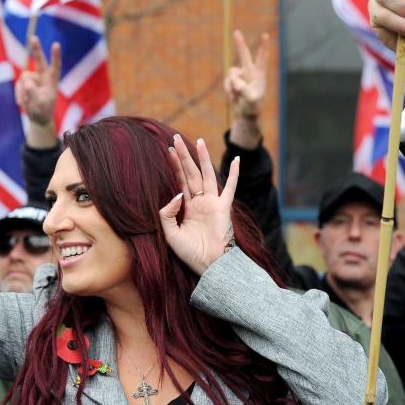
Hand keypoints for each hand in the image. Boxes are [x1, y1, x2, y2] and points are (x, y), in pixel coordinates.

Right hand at [15, 36, 59, 129]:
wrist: (37, 117)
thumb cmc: (43, 110)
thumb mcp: (39, 103)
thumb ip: (33, 92)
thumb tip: (26, 81)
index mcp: (52, 80)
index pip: (55, 66)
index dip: (55, 56)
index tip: (56, 44)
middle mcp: (43, 76)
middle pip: (40, 60)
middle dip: (36, 49)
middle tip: (33, 37)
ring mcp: (33, 78)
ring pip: (24, 77)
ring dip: (23, 91)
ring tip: (27, 103)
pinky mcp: (25, 82)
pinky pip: (18, 84)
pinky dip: (19, 94)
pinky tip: (23, 103)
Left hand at [159, 135, 238, 274]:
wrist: (209, 265)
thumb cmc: (190, 253)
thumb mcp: (170, 233)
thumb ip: (168, 213)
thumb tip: (176, 194)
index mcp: (187, 208)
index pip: (180, 181)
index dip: (174, 166)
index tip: (168, 150)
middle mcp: (200, 202)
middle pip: (191, 173)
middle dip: (183, 156)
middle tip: (175, 139)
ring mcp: (213, 203)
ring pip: (206, 175)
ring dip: (202, 158)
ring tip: (197, 141)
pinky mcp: (224, 207)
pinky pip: (230, 187)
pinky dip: (233, 174)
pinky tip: (236, 160)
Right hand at [225, 30, 267, 120]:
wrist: (245, 114)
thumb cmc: (253, 106)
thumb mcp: (252, 100)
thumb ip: (245, 91)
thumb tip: (236, 83)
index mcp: (259, 74)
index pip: (262, 58)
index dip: (263, 47)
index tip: (265, 35)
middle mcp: (249, 72)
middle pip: (244, 55)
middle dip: (239, 43)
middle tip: (236, 32)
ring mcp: (240, 76)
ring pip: (231, 73)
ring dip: (232, 84)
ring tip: (238, 94)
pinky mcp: (232, 81)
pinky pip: (226, 82)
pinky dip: (228, 89)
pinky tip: (233, 96)